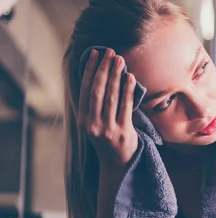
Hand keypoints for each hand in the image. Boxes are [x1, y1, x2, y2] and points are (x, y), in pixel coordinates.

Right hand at [78, 48, 137, 171]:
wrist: (118, 165)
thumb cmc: (109, 139)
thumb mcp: (96, 124)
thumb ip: (95, 105)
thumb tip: (100, 75)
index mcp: (83, 120)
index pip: (85, 89)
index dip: (90, 70)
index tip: (95, 53)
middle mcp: (92, 124)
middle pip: (97, 90)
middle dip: (104, 69)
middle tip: (110, 52)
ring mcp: (107, 129)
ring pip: (111, 97)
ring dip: (116, 76)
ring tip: (120, 60)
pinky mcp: (122, 132)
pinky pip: (125, 107)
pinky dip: (127, 90)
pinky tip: (130, 77)